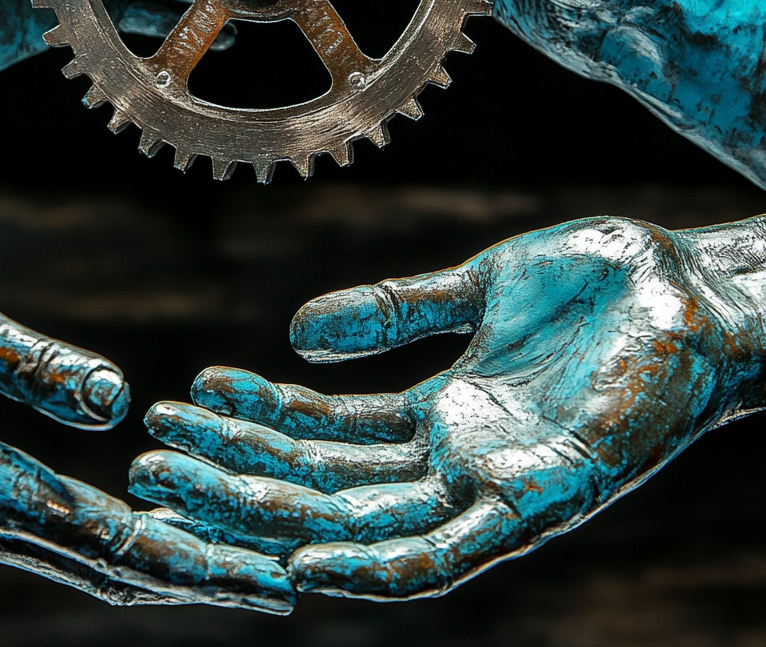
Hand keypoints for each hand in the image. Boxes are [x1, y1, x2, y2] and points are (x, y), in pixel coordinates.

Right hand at [0, 232, 291, 611]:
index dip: (194, 562)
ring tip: (235, 563)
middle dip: (196, 576)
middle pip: (101, 563)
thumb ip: (24, 365)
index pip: (105, 540)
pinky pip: (46, 525)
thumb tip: (120, 406)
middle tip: (282, 586)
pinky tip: (141, 523)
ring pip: (77, 552)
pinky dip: (109, 534)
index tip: (269, 580)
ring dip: (159, 559)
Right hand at [130, 215, 763, 598]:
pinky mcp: (543, 501)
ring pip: (364, 521)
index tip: (186, 396)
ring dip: (275, 515)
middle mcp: (456, 461)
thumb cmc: (598, 285)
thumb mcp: (473, 289)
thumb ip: (394, 311)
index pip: (324, 431)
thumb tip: (298, 331)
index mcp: (439, 415)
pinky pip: (448, 553)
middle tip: (152, 456)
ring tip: (190, 496)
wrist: (698, 286)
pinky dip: (376, 566)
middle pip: (325, 481)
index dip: (253, 418)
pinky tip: (306, 564)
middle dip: (235, 472)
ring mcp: (495, 486)